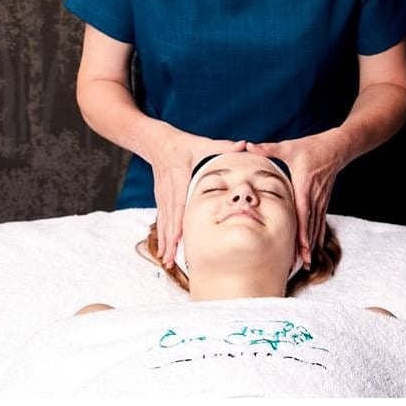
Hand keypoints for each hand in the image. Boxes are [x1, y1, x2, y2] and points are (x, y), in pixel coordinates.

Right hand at [149, 129, 245, 267]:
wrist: (160, 143)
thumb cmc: (186, 146)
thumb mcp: (204, 145)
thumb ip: (224, 147)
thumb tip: (244, 145)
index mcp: (180, 179)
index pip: (178, 205)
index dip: (177, 224)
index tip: (177, 242)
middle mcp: (170, 191)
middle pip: (169, 220)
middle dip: (169, 241)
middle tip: (170, 261)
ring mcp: (163, 196)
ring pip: (163, 223)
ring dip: (164, 242)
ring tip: (166, 261)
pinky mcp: (161, 199)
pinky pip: (161, 220)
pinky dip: (162, 236)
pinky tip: (163, 250)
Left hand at [246, 132, 343, 267]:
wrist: (336, 148)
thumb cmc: (311, 147)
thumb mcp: (289, 147)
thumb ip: (268, 149)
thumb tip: (248, 145)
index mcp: (304, 184)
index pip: (303, 212)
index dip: (302, 231)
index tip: (301, 248)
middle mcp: (314, 196)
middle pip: (310, 224)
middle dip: (306, 246)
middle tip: (301, 264)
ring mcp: (320, 199)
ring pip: (316, 225)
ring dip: (312, 244)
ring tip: (306, 262)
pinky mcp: (322, 200)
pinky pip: (319, 221)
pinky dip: (317, 236)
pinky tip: (314, 248)